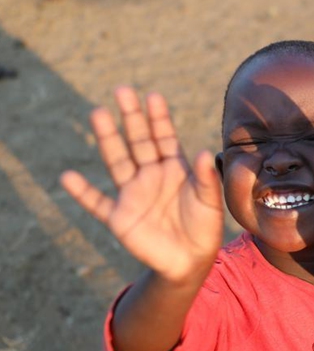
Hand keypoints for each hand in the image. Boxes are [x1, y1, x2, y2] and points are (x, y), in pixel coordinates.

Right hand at [60, 87, 223, 283]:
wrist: (190, 260)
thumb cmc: (204, 226)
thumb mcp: (209, 200)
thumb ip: (205, 178)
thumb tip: (204, 152)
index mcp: (174, 168)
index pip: (164, 137)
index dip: (158, 117)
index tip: (153, 95)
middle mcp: (151, 175)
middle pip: (138, 141)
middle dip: (131, 116)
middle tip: (122, 90)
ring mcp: (133, 194)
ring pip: (117, 161)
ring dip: (108, 139)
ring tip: (97, 113)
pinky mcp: (120, 217)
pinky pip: (97, 203)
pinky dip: (82, 192)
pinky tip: (67, 177)